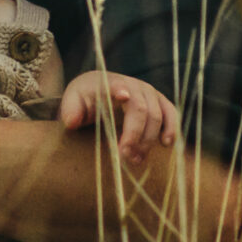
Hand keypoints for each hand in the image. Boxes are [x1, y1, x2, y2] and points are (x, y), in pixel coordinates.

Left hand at [59, 69, 178, 166]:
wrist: (98, 90)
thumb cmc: (85, 97)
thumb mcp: (72, 101)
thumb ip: (70, 110)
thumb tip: (72, 122)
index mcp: (110, 82)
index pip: (117, 85)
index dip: (121, 90)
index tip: (123, 97)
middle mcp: (134, 84)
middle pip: (141, 109)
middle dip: (135, 134)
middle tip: (124, 156)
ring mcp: (149, 92)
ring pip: (157, 115)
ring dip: (149, 139)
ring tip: (137, 159)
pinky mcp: (159, 102)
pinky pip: (171, 114)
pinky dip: (172, 128)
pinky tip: (166, 144)